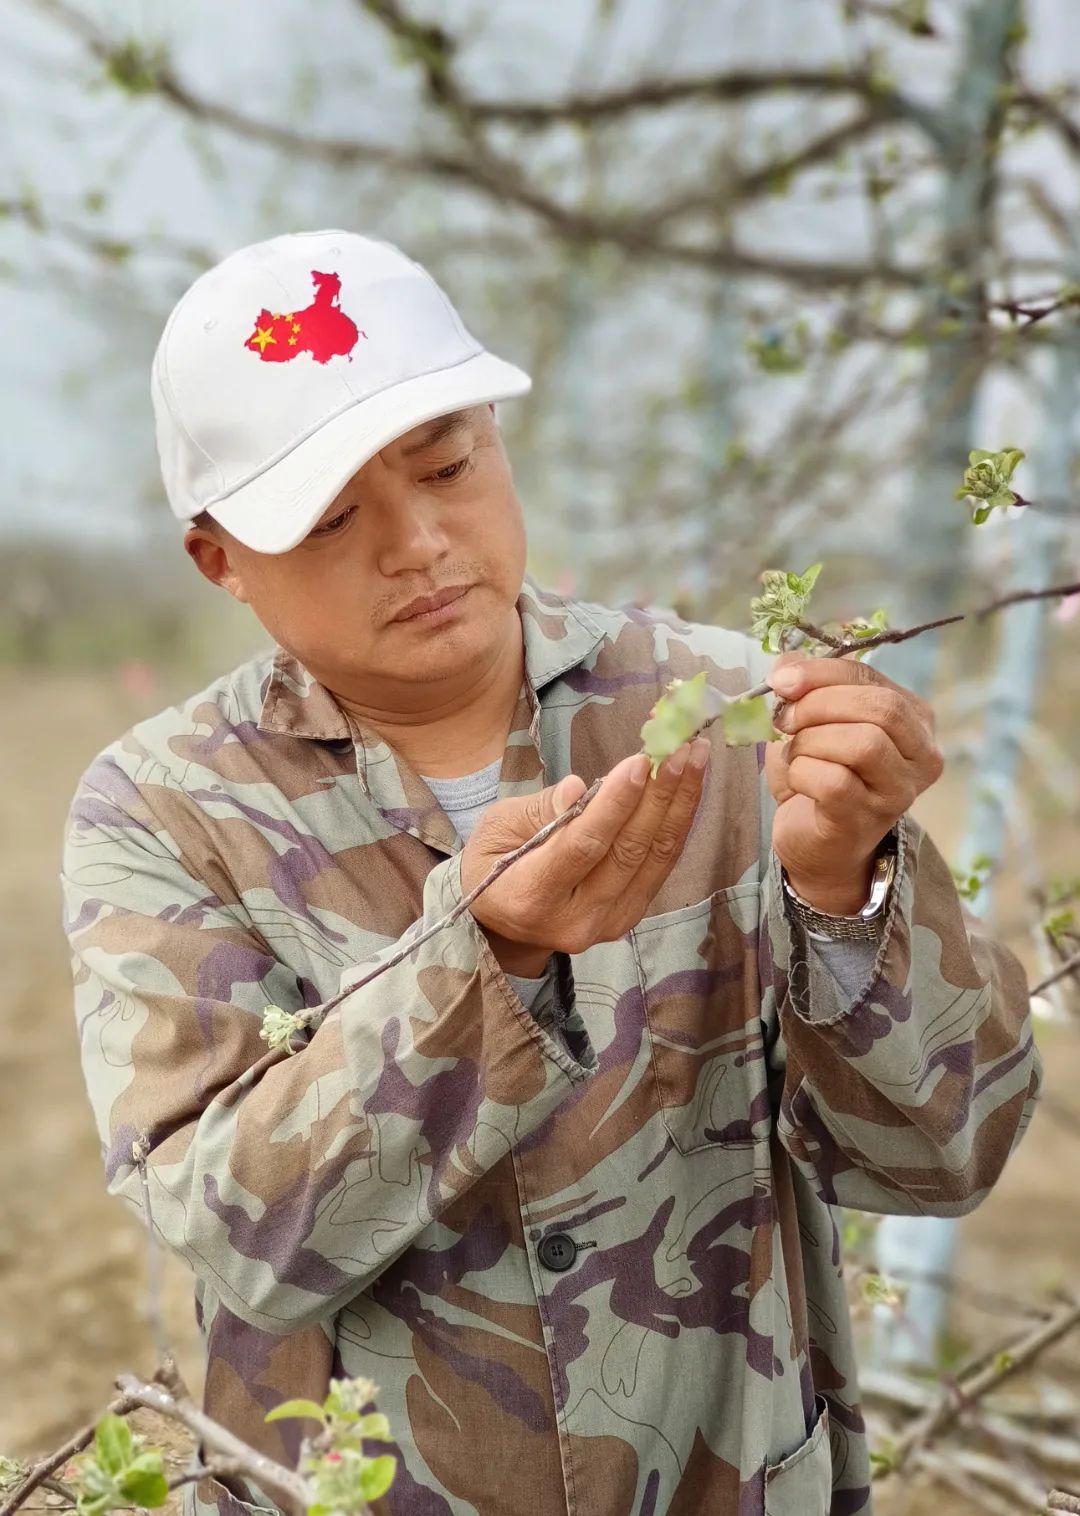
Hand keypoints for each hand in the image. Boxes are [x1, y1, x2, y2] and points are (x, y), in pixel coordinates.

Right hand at [460, 737, 710, 973]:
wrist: (503, 922)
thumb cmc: (495, 861)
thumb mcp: (498, 827)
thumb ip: (542, 810)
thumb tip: (581, 789)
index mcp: (532, 897)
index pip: (583, 846)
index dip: (615, 804)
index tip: (639, 761)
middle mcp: (575, 920)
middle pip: (628, 853)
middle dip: (660, 795)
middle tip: (681, 747)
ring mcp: (607, 924)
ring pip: (654, 858)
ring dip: (680, 803)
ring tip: (695, 756)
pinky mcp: (629, 917)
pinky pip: (660, 866)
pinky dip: (676, 823)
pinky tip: (689, 786)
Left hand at [764, 649, 943, 912]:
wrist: (815, 843)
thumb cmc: (819, 775)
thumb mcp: (812, 721)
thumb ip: (804, 687)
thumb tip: (785, 667)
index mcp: (915, 719)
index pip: (871, 677)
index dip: (821, 673)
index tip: (781, 681)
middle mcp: (922, 756)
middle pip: (880, 708)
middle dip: (819, 706)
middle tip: (786, 720)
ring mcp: (899, 792)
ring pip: (864, 744)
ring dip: (812, 742)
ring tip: (796, 753)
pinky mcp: (867, 820)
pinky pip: (836, 782)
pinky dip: (804, 773)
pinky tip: (798, 781)